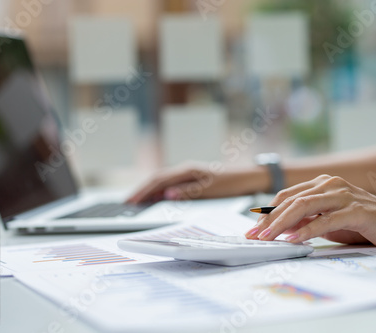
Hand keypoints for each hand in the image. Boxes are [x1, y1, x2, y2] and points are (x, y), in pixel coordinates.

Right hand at [127, 162, 269, 203]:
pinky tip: (155, 199)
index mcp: (187, 170)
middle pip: (157, 179)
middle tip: (127, 203)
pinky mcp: (192, 179)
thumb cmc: (232, 182)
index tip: (131, 201)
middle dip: (141, 191)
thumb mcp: (211, 189)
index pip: (159, 180)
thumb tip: (167, 195)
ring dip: (149, 191)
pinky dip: (160, 192)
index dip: (143, 191)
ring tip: (136, 202)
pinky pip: (171, 184)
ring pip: (162, 181)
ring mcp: (188, 174)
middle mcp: (185, 170)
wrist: (248, 176)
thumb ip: (188, 192)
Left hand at [245, 174, 375, 245]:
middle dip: (268, 219)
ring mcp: (343, 195)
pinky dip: (306, 230)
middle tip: (253, 236)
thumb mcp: (329, 220)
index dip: (267, 212)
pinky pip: (325, 220)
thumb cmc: (363, 222)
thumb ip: (307, 219)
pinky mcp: (356, 210)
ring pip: (303, 206)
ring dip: (281, 224)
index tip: (253, 228)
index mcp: (322, 184)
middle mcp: (330, 184)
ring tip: (266, 238)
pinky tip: (293, 240)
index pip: (287, 196)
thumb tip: (278, 227)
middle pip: (291, 200)